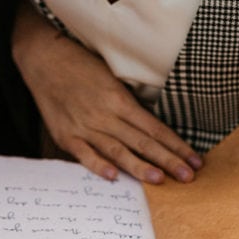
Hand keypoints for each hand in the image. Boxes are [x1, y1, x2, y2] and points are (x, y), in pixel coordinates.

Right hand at [12, 2, 201, 183]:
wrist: (43, 59)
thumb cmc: (81, 65)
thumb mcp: (112, 76)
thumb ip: (130, 101)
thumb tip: (153, 124)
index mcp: (120, 99)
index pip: (155, 128)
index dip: (176, 145)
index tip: (195, 160)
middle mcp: (105, 114)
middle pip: (142, 142)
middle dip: (167, 160)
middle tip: (188, 177)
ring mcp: (84, 127)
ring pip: (117, 151)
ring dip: (139, 167)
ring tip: (159, 180)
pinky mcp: (65, 136)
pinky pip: (84, 154)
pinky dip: (97, 165)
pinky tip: (113, 176)